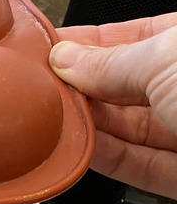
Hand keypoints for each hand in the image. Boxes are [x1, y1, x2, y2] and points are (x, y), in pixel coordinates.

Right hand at [50, 13, 176, 199]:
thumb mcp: (166, 59)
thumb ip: (110, 62)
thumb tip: (67, 59)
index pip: (130, 37)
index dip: (85, 43)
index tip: (44, 50)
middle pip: (123, 86)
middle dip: (81, 88)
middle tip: (39, 89)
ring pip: (127, 129)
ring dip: (87, 126)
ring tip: (49, 119)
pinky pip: (137, 165)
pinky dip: (104, 159)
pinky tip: (75, 148)